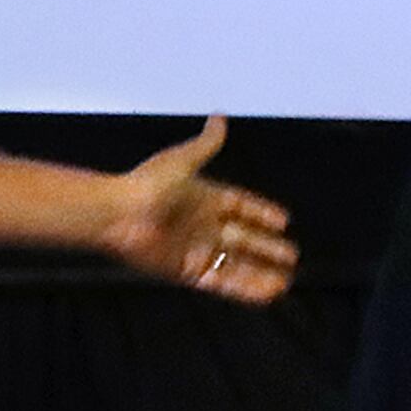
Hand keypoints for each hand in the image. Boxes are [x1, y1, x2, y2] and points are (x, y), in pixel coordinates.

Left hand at [103, 116, 298, 302]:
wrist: (118, 214)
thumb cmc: (146, 184)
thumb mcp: (182, 160)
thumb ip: (206, 144)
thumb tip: (219, 117)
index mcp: (204, 197)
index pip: (241, 207)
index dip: (262, 214)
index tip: (284, 221)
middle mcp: (203, 225)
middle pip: (243, 240)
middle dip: (267, 249)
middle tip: (292, 256)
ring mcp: (196, 250)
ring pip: (236, 265)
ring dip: (260, 273)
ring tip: (286, 281)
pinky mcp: (187, 272)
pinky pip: (222, 282)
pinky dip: (244, 289)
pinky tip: (266, 293)